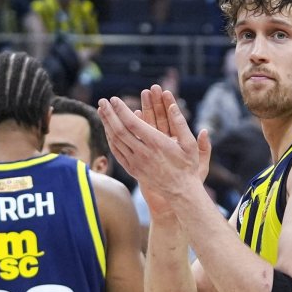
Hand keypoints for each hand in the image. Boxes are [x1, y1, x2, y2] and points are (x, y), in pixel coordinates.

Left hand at [98, 85, 210, 215]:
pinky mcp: (133, 170)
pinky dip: (110, 140)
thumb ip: (181, 124)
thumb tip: (173, 106)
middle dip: (109, 114)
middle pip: (119, 131)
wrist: (181, 192)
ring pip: (115, 141)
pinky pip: (117, 153)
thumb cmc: (187, 166)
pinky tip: (108, 130)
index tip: (114, 99)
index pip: (132, 123)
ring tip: (101, 111)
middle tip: (102, 101)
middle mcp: (143, 153)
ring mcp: (136, 163)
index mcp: (156, 143)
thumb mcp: (190, 145)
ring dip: (107, 125)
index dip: (121, 110)